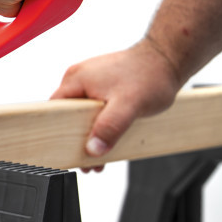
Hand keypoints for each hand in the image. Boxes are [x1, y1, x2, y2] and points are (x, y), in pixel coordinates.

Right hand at [50, 38, 182, 169]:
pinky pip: (92, 109)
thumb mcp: (128, 106)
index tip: (67, 153)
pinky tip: (108, 140)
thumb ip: (109, 128)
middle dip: (76, 140)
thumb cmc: (149, 75)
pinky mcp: (101, 85)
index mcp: (76, 79)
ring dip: (89, 135)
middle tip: (87, 163)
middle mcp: (78, 78)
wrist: (167, 59)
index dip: (58, 134)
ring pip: (81, 114)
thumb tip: (92, 149)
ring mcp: (90, 81)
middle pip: (67, 115)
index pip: (54, 111)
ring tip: (99, 158)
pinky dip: (98, 126)